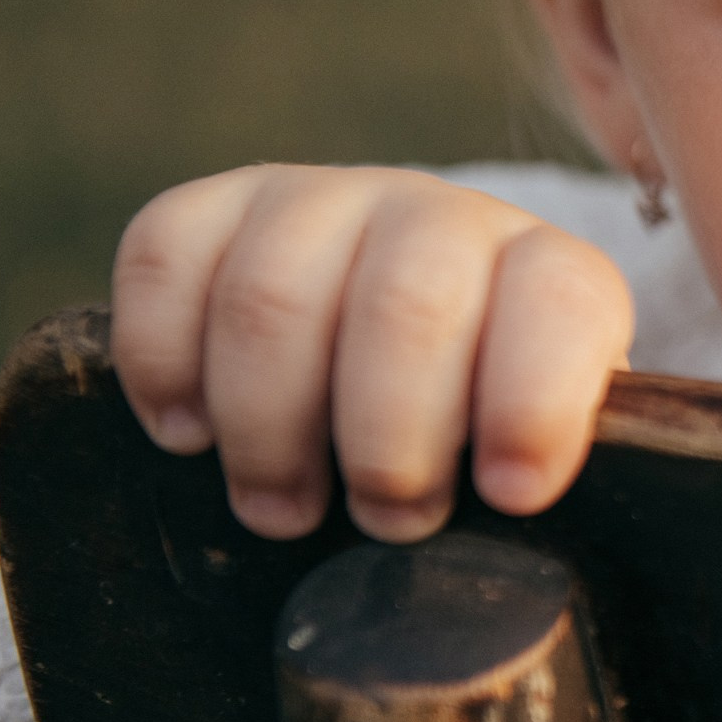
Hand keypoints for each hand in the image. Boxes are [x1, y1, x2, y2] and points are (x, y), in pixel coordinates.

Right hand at [111, 165, 633, 542]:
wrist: (405, 333)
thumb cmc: (479, 422)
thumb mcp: (541, 450)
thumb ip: (549, 474)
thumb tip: (517, 519)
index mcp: (549, 275)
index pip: (558, 304)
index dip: (533, 405)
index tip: (511, 494)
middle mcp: (440, 218)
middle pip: (404, 307)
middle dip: (388, 444)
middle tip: (386, 519)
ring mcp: (323, 202)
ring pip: (271, 296)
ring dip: (268, 429)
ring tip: (285, 506)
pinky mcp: (217, 210)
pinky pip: (162, 258)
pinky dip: (163, 363)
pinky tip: (193, 432)